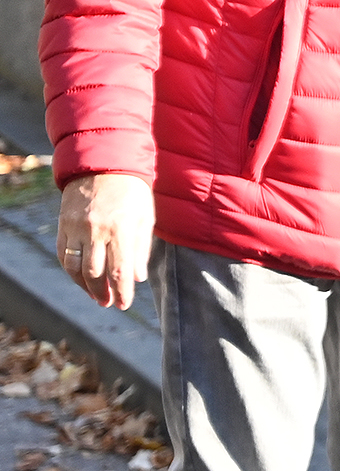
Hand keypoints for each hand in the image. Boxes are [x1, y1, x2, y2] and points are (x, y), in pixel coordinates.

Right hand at [56, 174, 154, 310]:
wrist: (103, 165)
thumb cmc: (132, 191)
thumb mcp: (145, 216)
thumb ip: (141, 248)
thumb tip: (137, 277)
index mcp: (121, 228)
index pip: (120, 270)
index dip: (122, 291)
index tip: (124, 305)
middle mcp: (96, 230)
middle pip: (95, 273)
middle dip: (102, 293)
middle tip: (109, 303)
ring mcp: (76, 228)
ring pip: (75, 268)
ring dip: (85, 286)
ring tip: (96, 295)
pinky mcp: (63, 226)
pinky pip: (63, 255)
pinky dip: (72, 271)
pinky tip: (81, 278)